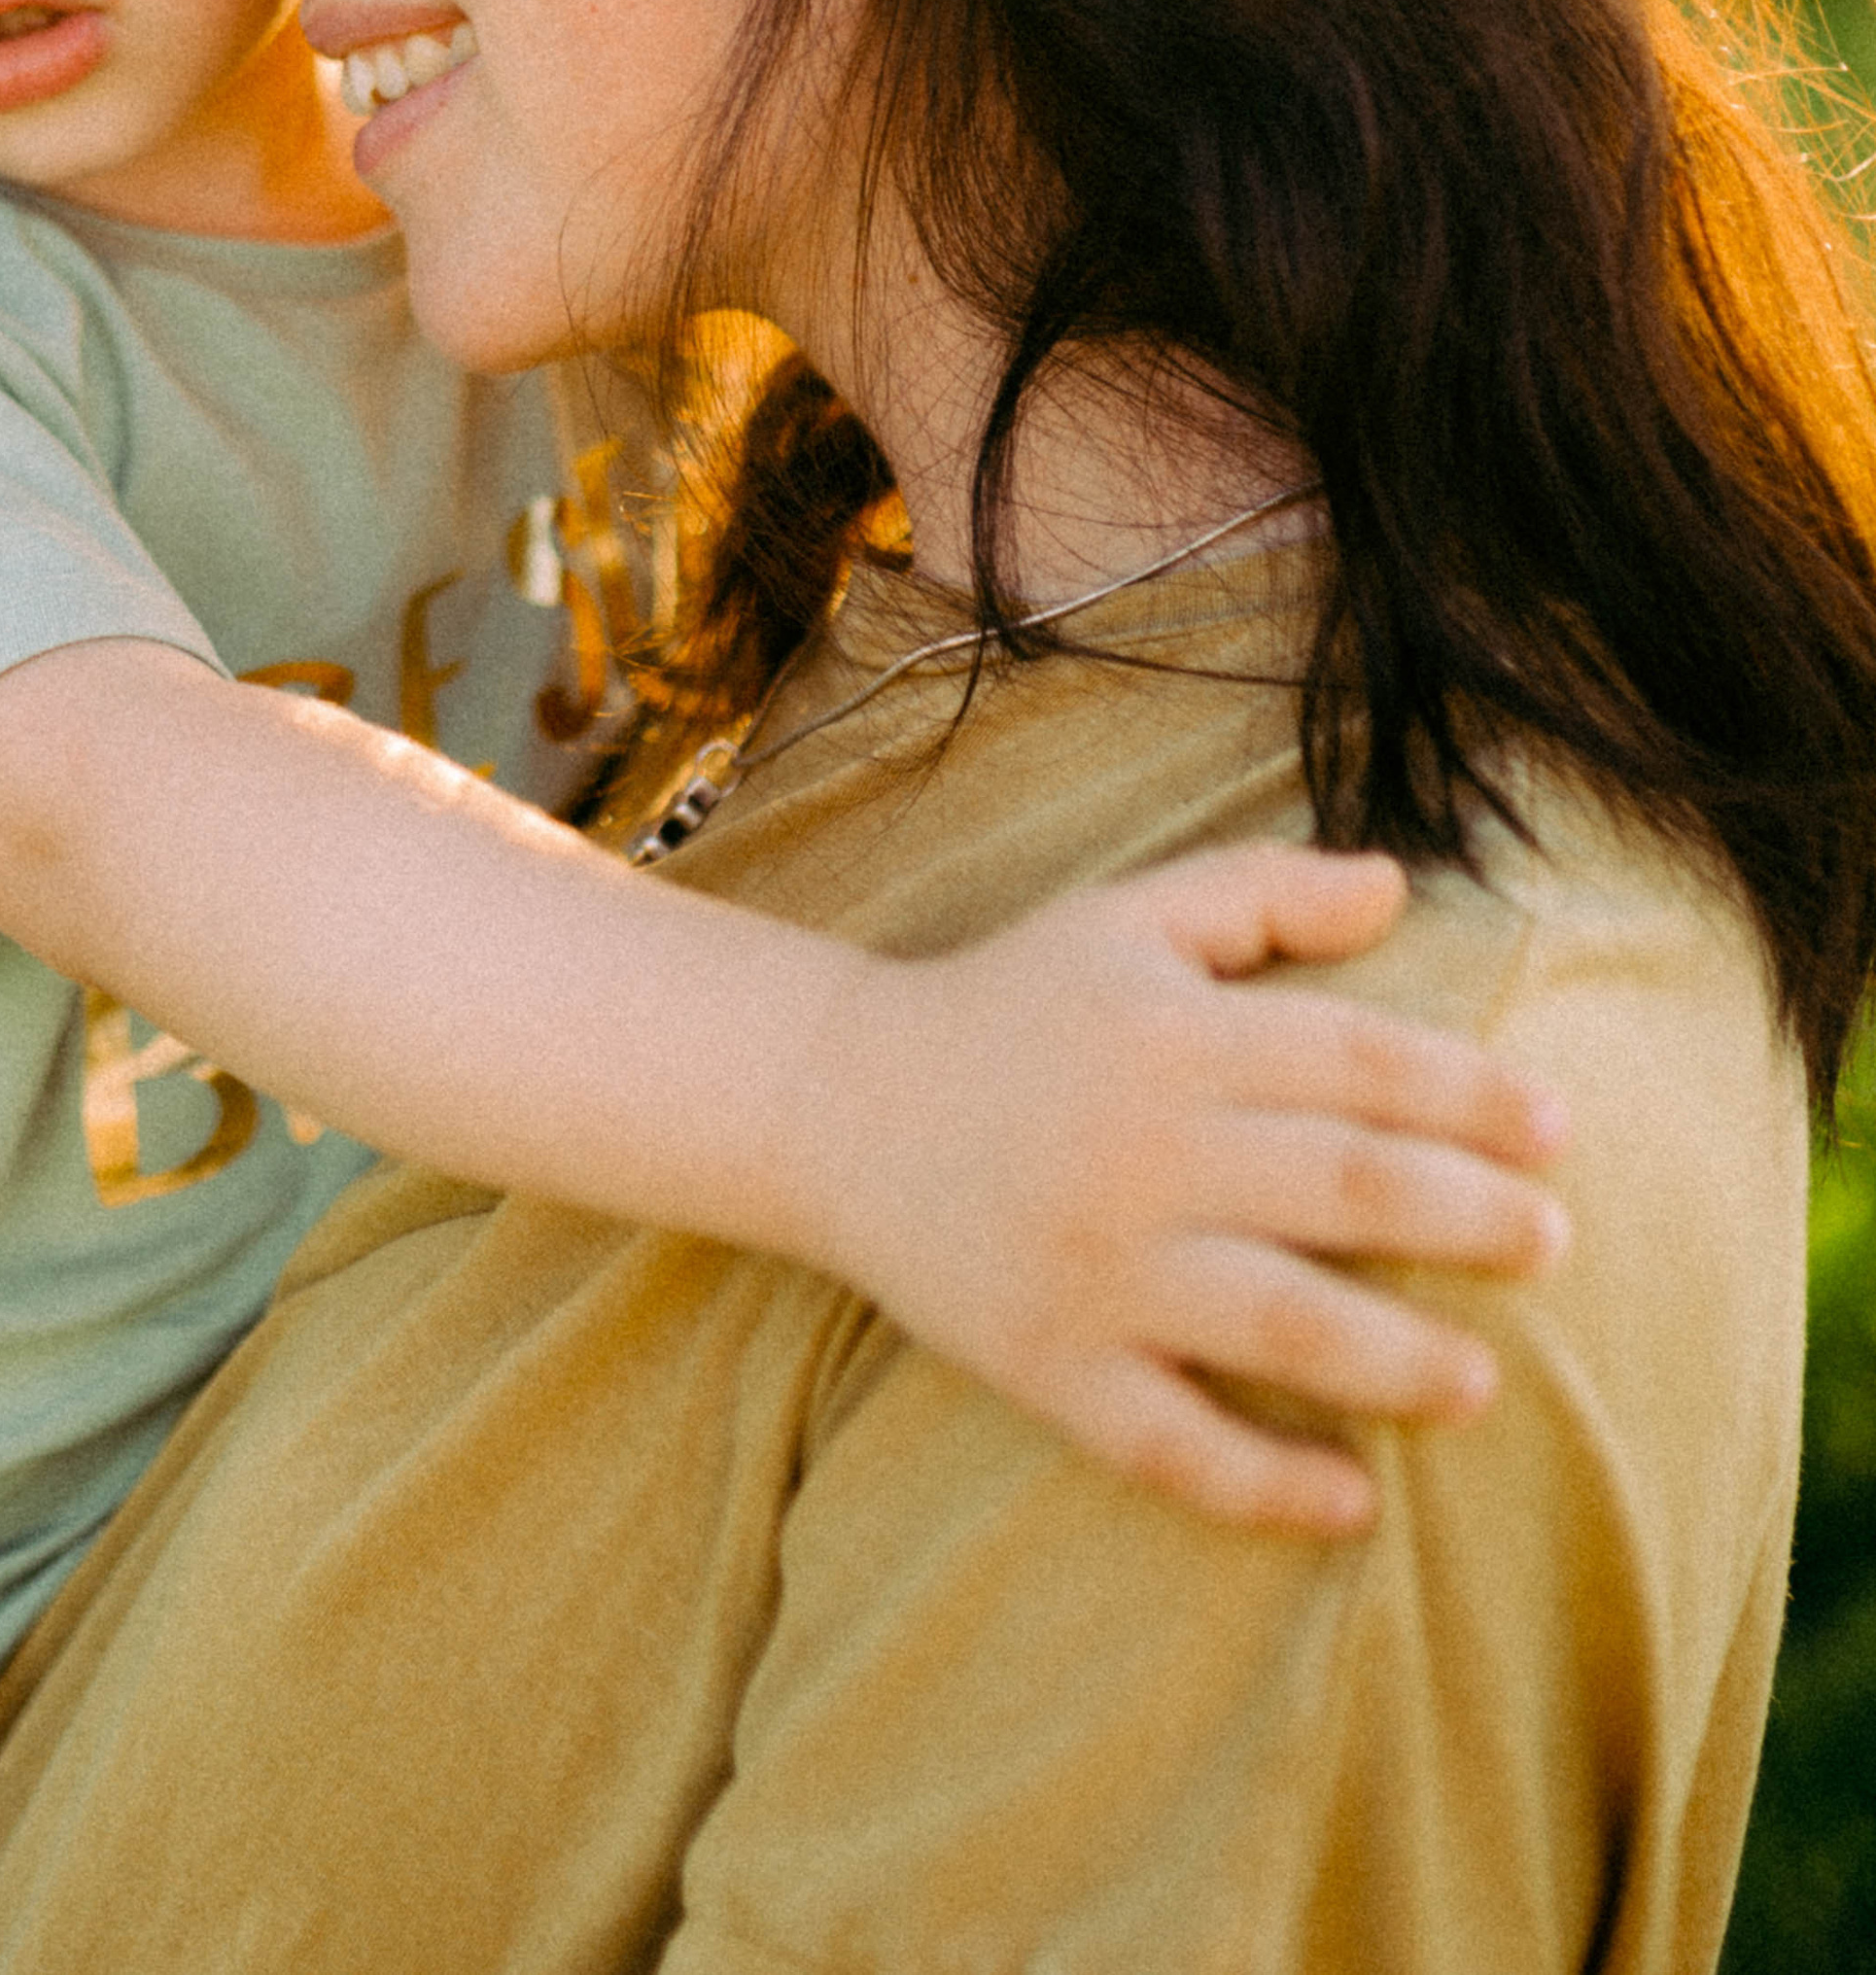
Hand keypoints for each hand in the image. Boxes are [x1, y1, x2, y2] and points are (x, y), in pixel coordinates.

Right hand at [803, 845, 1568, 1537]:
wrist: (833, 1104)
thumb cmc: (1006, 1003)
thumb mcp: (1124, 919)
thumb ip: (1259, 894)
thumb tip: (1397, 889)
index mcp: (1173, 1036)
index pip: (1357, 1061)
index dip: (1469, 1094)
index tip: (1556, 1128)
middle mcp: (1144, 1149)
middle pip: (1344, 1186)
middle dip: (1468, 1216)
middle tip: (1552, 1243)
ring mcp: (1098, 1266)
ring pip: (1277, 1324)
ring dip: (1396, 1358)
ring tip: (1479, 1384)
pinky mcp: (1048, 1362)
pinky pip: (1168, 1443)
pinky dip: (1262, 1482)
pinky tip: (1349, 1502)